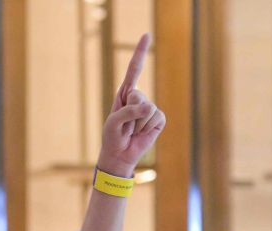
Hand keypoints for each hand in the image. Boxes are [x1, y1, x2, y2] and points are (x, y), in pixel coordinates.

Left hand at [96, 34, 165, 177]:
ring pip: (148, 109)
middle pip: (139, 96)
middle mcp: (139, 98)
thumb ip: (129, 112)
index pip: (134, 69)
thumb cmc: (112, 137)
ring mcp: (150, 108)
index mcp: (125, 93)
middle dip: (130, 112)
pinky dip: (147, 128)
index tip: (147, 34)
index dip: (141, 52)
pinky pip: (156, 118)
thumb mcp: (114, 122)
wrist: (119, 155)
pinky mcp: (158, 119)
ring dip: (137, 124)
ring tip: (131, 130)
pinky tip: (141, 133)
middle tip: (124, 125)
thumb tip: (149, 107)